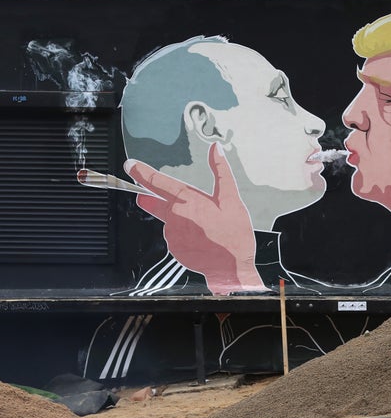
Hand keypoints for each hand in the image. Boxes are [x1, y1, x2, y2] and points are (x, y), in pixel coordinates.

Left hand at [124, 142, 267, 294]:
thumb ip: (221, 171)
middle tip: (151, 197)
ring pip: (171, 221)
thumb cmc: (234, 234)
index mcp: (187, 200)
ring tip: (205, 228)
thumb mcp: (232, 198)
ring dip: (182, 221)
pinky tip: (203, 239)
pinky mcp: (175, 249)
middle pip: (158, 203)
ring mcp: (173, 234)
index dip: (141, 172)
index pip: (157, 182)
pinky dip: (186, 236)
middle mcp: (175, 216)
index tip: (130, 165)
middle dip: (154, 199)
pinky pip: (176, 237)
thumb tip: (216, 149)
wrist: (232, 268)